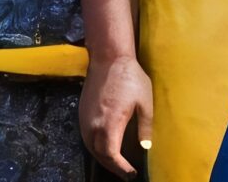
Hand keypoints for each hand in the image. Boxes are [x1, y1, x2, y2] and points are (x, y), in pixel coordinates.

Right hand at [81, 54, 152, 177]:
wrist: (108, 58)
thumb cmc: (130, 78)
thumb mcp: (145, 103)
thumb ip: (145, 127)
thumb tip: (145, 148)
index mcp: (110, 121)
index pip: (110, 154)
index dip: (120, 167)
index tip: (131, 173)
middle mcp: (93, 123)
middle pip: (99, 154)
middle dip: (112, 167)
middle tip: (125, 174)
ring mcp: (85, 118)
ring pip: (90, 147)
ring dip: (102, 159)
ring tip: (116, 165)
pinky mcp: (82, 113)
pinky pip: (86, 137)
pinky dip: (95, 148)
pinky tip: (105, 149)